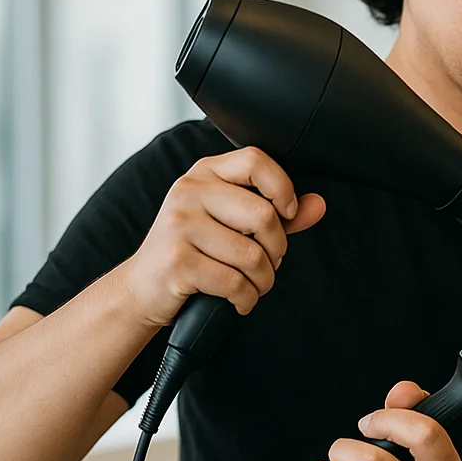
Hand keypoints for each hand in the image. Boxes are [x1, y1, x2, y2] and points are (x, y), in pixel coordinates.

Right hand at [118, 146, 326, 326]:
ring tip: (253, 284)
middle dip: (277, 249)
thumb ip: (278, 214)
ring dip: (263, 280)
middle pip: (263, 214)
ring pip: (252, 255)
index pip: (255, 160)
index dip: (282, 188)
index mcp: (205, 173)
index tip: (286, 214)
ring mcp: (179, 225)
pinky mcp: (176, 261)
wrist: (143, 287)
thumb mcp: (233, 224)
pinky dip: (246, 298)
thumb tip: (318, 205)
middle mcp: (189, 192)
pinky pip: (234, 282)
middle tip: (268, 262)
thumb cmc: (194, 251)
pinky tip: (239, 299)